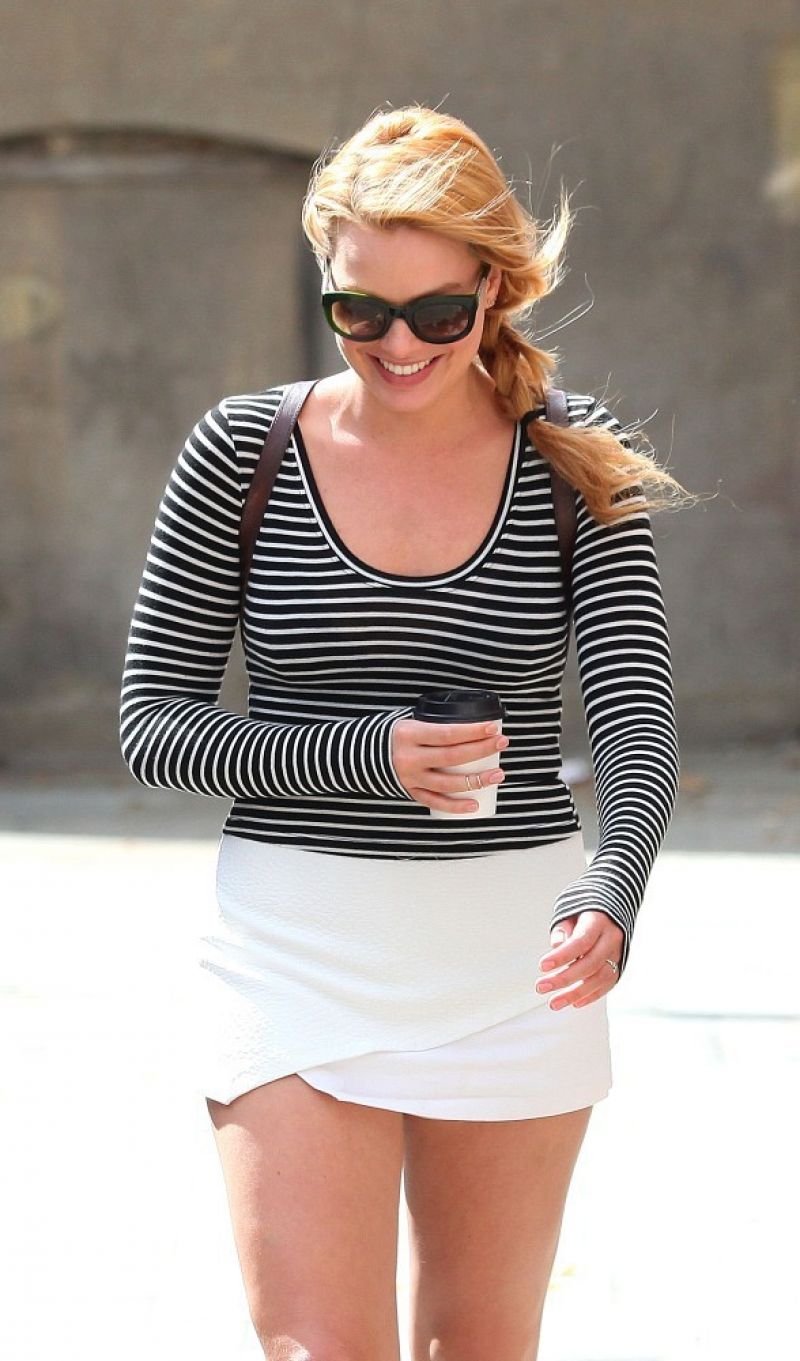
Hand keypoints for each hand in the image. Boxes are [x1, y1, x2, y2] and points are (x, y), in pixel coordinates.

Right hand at [391, 717, 508, 813]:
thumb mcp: (410, 721)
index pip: (447, 733)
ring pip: (447, 783)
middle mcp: (410, 757)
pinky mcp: (410, 792)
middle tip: (502, 743)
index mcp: (410, 734)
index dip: (472, 731)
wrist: (362, 754)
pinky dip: (455, 806)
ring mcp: (410, 778)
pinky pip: (435, 802)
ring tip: (498, 774)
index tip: (493, 727)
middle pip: (452, 757)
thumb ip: (434, 725)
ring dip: (475, 780)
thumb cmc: (396, 734)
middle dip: (481, 750)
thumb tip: (470, 724)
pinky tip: (475, 804)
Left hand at [535, 910, 623, 1008]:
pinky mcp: (620, 967)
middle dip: (564, 979)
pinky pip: (607, 985)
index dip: (562, 956)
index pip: (581, 941)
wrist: (612, 913)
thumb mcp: (571, 914)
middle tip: (541, 987)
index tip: (542, 966)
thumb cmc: (585, 914)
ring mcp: (618, 954)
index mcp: (598, 922)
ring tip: (554, 1003)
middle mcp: (611, 939)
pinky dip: (590, 996)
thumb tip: (556, 946)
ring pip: (599, 978)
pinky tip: (574, 1003)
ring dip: (575, 994)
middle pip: (590, 963)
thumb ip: (562, 930)